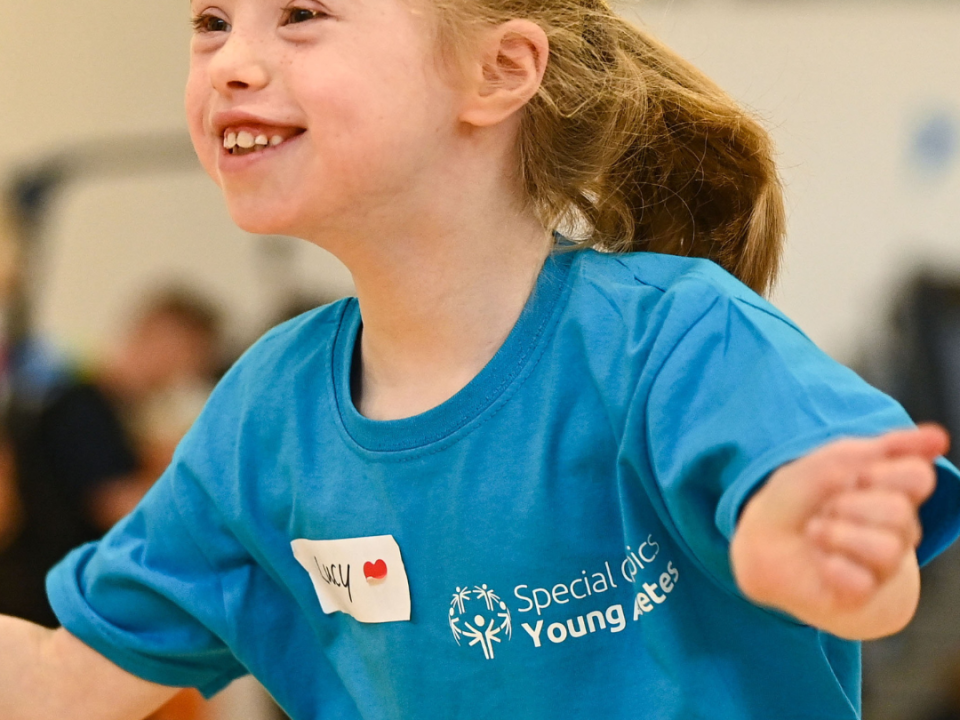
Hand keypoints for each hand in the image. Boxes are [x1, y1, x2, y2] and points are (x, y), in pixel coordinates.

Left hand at [730, 424, 947, 638]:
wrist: (759, 541)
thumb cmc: (798, 498)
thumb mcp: (829, 461)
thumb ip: (883, 447)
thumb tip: (938, 437)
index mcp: (893, 491)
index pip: (919, 476)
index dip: (879, 473)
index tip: (852, 476)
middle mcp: (897, 529)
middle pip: (900, 512)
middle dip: (850, 504)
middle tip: (826, 506)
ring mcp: (882, 565)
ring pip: (887, 549)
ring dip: (838, 533)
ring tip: (816, 532)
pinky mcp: (861, 596)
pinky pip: (862, 583)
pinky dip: (832, 566)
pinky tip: (820, 560)